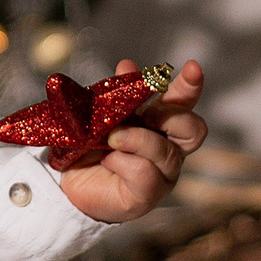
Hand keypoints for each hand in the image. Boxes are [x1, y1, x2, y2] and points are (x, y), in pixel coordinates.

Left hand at [50, 59, 206, 223]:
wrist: (68, 182)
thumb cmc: (90, 146)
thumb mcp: (102, 114)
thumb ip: (117, 94)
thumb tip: (127, 65)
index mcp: (160, 124)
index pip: (184, 103)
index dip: (190, 85)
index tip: (192, 67)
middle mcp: (168, 149)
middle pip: (193, 129)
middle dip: (172, 115)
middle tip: (147, 114)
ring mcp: (162, 174)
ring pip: (165, 152)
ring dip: (136, 139)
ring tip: (111, 137)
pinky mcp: (147, 195)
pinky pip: (144, 173)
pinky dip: (122, 161)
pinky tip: (107, 160)